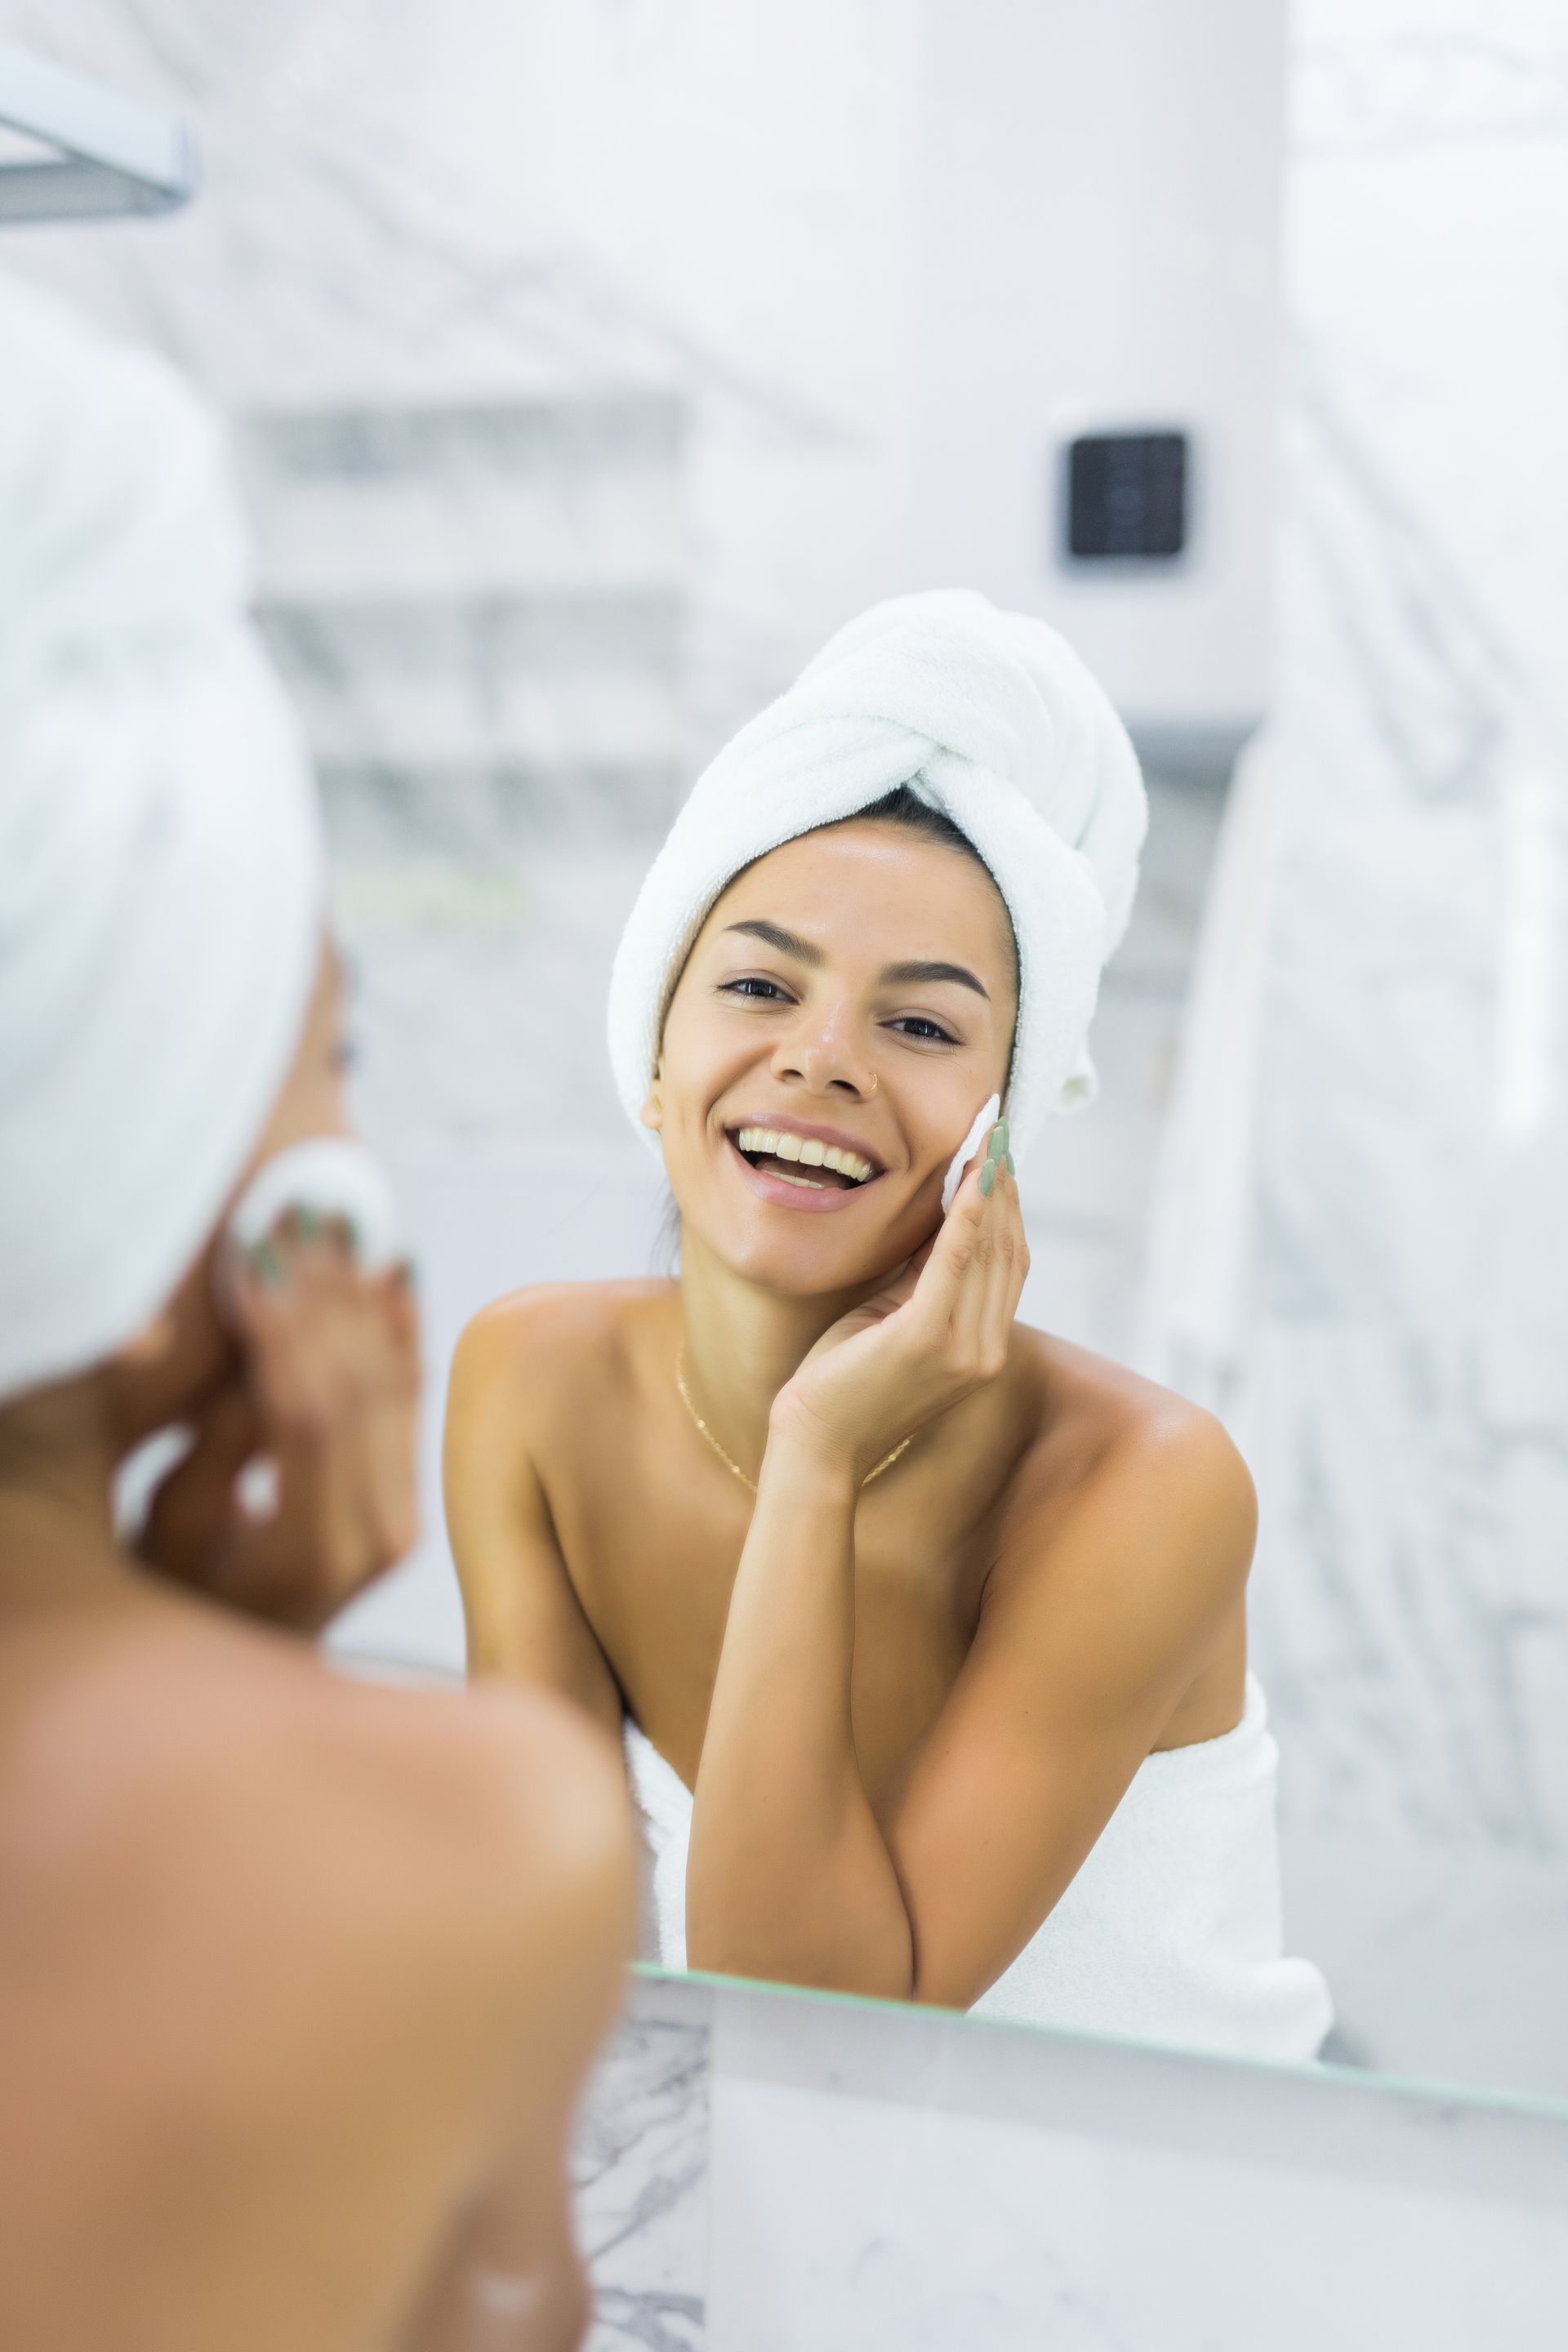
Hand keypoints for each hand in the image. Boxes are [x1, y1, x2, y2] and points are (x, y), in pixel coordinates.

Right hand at [139, 1212, 420, 1630]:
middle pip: (361, 1389)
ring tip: (344, 1222)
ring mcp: (405, 1519)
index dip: (285, 1329)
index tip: (258, 1252)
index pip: (307, 1415)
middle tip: (302, 1212)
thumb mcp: (171, 1531)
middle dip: (327, 1293)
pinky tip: (397, 1273)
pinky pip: (412, 1399)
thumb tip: (238, 1356)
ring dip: (365, 1296)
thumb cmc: (182, 1593)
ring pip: (394, 1384)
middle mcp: (378, 1539)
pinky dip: (403, 1330)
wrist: (244, 1652)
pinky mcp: (411, 1496)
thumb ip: (212, 1448)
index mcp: (312, 1553)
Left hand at [769, 1120, 1026, 1480]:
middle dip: (1003, 1189)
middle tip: (996, 1135)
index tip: (1000, 1159)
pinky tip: (969, 1183)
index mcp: (982, 1348)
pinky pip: (954, 1265)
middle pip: (1007, 1252)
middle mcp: (985, 1350)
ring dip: (989, 1193)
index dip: (1009, 1208)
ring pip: (989, 1252)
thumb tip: (944, 1214)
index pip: (1011, 1265)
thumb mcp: (895, 1317)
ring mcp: (962, 1350)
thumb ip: (925, 1276)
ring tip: (986, 1146)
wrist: (817, 1443)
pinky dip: (966, 1219)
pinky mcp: (927, 1340)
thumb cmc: (847, 1380)